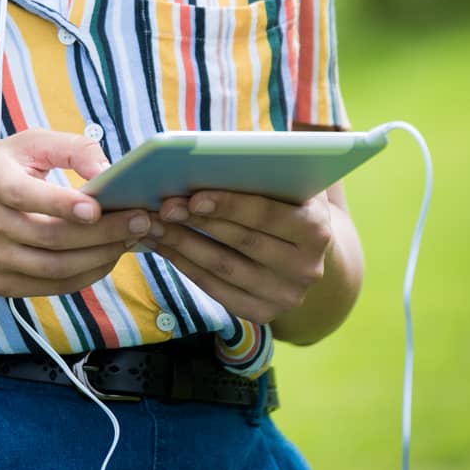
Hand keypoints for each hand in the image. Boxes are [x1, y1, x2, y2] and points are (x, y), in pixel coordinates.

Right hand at [0, 128, 155, 298]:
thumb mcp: (24, 145)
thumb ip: (68, 148)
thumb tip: (107, 169)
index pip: (26, 197)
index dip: (62, 204)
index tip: (97, 207)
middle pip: (50, 238)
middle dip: (101, 233)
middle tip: (139, 220)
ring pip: (54, 268)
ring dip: (99, 258)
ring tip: (129, 240)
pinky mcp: (2, 285)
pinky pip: (51, 287)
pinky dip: (85, 276)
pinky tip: (106, 259)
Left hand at [143, 188, 333, 326]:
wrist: (305, 250)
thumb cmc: (285, 201)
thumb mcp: (287, 181)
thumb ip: (263, 169)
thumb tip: (213, 156)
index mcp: (316, 229)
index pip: (267, 215)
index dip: (229, 205)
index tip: (193, 196)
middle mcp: (306, 268)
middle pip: (241, 242)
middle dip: (197, 222)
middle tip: (162, 206)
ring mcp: (286, 296)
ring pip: (223, 268)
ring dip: (182, 244)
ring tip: (153, 223)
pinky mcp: (264, 313)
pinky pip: (216, 290)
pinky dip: (185, 266)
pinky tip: (164, 246)